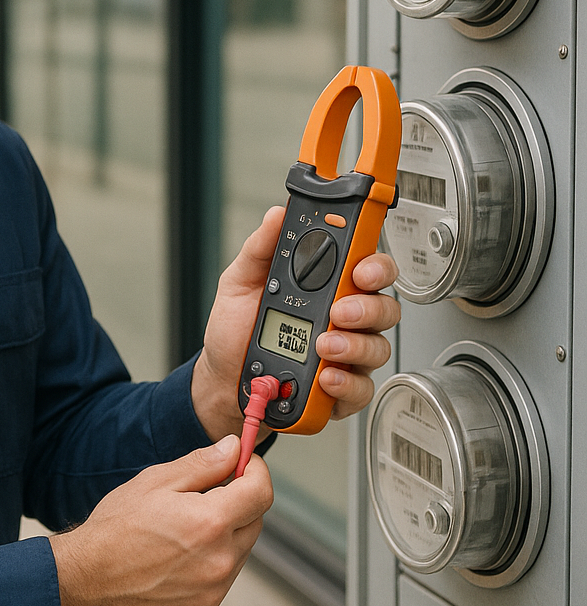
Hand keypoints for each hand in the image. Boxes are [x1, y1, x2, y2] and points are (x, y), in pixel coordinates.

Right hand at [50, 437, 272, 605]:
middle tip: (206, 494)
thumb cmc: (115, 530)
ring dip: (225, 534)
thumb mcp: (156, 482)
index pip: (262, 492)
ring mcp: (214, 590)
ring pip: (240, 550)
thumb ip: (203, 464)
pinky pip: (223, 577)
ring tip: (184, 530)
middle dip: (239, 502)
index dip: (256, 472)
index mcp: (211, 523)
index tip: (244, 465)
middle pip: (254, 521)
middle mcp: (220, 560)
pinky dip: (211, 562)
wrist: (87, 580)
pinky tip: (179, 556)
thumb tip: (233, 448)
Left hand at [191, 206, 400, 441]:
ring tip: (322, 346)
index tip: (361, 269)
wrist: (222, 380)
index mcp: (326, 286)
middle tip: (338, 311)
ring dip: (354, 346)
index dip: (375, 265)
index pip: (367, 267)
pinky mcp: (341, 391)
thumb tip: (277, 215)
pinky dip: (346, 384)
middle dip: (368, 307)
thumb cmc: (236, 331)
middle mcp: (343, 319)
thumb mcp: (239, 281)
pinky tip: (325, 377)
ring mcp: (347, 356)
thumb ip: (260, 248)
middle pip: (384, 306)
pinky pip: (361, 388)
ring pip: (378, 347)